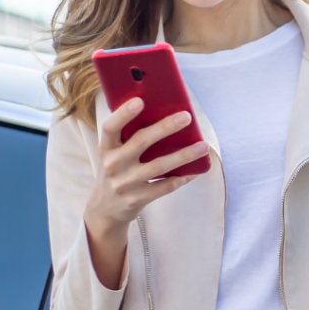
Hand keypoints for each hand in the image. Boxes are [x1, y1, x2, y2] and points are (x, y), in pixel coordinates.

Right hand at [83, 98, 207, 287]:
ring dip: (183, 155)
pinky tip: (196, 170)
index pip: (110, 127)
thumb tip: (164, 115)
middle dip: (165, 127)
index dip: (124, 113)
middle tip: (186, 116)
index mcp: (106, 148)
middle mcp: (113, 164)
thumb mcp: (114, 154)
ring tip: (203, 146)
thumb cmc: (117, 171)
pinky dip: (182, 178)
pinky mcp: (138, 199)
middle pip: (140, 142)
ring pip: (158, 166)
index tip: (140, 100)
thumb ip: (129, 137)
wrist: (105, 209)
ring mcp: (125, 183)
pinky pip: (165, 187)